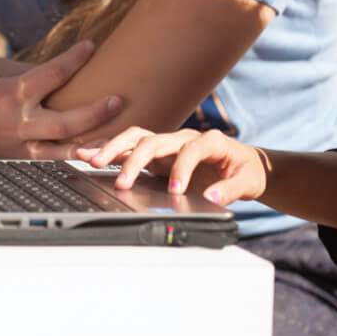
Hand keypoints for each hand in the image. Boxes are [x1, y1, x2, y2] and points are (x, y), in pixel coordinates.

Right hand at [0, 41, 120, 158]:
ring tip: (115, 135)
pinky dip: (71, 158)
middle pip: (68, 121)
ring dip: (92, 143)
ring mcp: (16, 148)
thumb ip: (24, 71)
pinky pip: (49, 161)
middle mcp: (17, 124)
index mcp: (10, 94)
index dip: (75, 59)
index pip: (52, 74)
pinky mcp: (14, 162)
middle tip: (118, 100)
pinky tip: (90, 154)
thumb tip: (56, 71)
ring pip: (63, 150)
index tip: (91, 47)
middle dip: (97, 111)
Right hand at [76, 126, 266, 204]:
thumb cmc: (247, 171)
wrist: (245, 164)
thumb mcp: (248, 181)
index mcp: (209, 141)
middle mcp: (184, 138)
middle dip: (134, 158)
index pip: (189, 150)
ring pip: (136, 138)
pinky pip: (130, 146)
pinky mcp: (158, 153)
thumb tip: (213, 197)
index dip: (181, 170)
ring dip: (113, 148)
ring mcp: (168, 144)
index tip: (175, 192)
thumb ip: (230, 190)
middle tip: (121, 181)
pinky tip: (88, 153)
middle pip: (153, 140)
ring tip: (89, 158)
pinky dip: (109, 148)